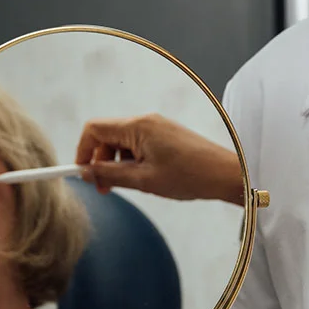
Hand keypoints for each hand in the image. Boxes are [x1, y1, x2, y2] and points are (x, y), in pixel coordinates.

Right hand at [75, 114, 243, 203]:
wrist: (226, 174)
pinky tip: (144, 178)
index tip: (82, 173)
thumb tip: (86, 173)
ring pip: (123, 141)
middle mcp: (147, 121)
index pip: (94, 129)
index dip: (82, 151)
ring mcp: (158, 126)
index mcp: (138, 126)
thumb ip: (110, 175)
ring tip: (128, 185)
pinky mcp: (167, 134)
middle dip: (100, 160)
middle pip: (107, 135)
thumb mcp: (144, 180)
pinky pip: (139, 144)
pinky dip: (133, 160)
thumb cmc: (190, 176)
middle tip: (104, 188)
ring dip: (117, 162)